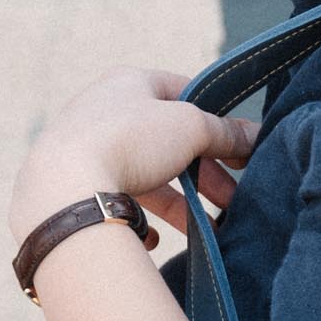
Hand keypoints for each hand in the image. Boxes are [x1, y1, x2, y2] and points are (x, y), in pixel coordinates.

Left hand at [10, 66, 258, 247]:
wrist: (63, 188)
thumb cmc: (129, 142)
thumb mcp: (191, 127)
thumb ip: (225, 131)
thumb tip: (256, 135)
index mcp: (129, 83)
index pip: (183, 92)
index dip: (215, 117)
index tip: (239, 148)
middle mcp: (105, 111)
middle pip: (168, 141)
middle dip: (204, 172)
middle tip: (233, 199)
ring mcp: (88, 150)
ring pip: (147, 176)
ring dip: (180, 203)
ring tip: (210, 229)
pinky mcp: (76, 187)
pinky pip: (119, 201)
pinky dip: (142, 219)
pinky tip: (155, 238)